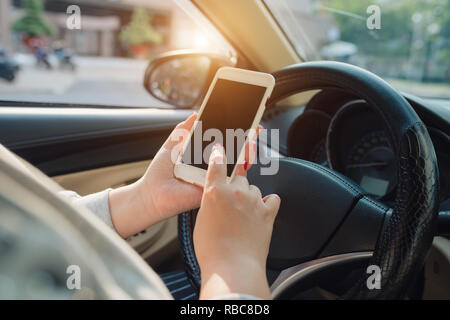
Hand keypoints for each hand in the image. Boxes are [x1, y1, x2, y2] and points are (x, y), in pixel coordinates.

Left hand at [109, 114, 262, 237]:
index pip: (224, 144)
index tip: (247, 122)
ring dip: (248, 151)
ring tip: (251, 138)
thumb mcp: (172, 145)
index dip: (236, 134)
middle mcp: (211, 168)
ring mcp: (214, 179)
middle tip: (255, 128)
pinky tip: (243, 156)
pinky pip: (230, 180)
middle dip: (248, 140)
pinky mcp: (215, 189)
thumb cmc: (159, 174)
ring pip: (238, 166)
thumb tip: (196, 114)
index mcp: (203, 157)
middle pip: (235, 153)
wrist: (151, 193)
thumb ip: (184, 130)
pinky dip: (238, 168)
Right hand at [194, 143, 279, 299]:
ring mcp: (254, 200)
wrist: (233, 266)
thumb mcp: (201, 221)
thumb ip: (210, 203)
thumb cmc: (212, 249)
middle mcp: (236, 191)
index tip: (221, 148)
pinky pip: (272, 198)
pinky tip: (262, 211)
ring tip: (243, 216)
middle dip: (236, 186)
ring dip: (250, 197)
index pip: (217, 163)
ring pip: (254, 188)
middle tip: (231, 203)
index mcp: (215, 191)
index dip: (219, 154)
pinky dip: (268, 203)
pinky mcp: (268, 212)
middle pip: (239, 177)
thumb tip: (217, 199)